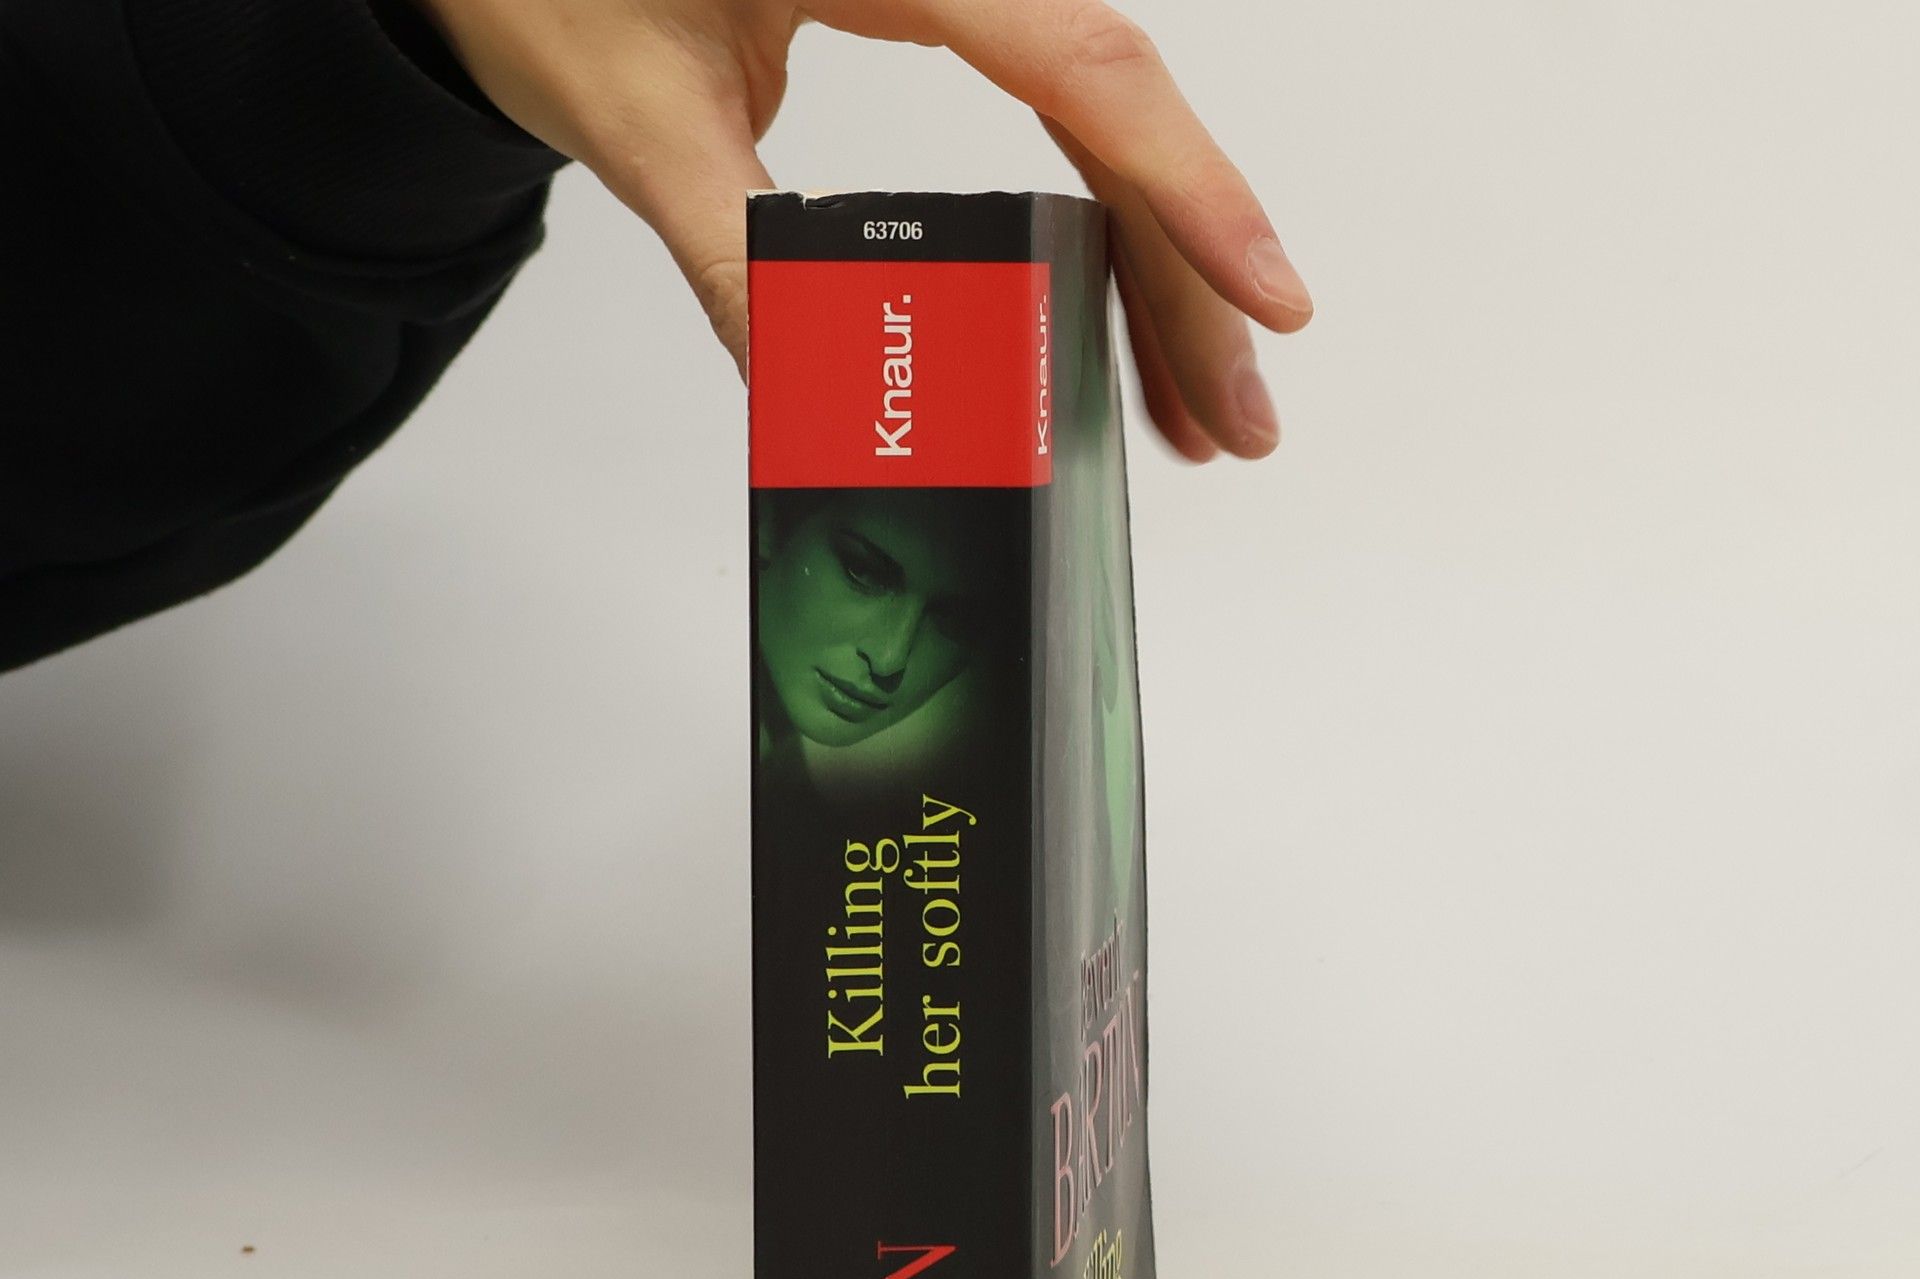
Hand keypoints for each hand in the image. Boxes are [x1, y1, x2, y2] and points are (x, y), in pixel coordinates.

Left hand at [408, 0, 1312, 459]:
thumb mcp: (635, 117)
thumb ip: (737, 257)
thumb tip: (817, 404)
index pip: (1078, 70)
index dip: (1187, 191)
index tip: (1264, 293)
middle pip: (1114, 112)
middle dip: (1184, 275)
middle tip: (1231, 415)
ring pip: (1098, 120)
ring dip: (1154, 265)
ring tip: (1191, 402)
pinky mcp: (941, 3)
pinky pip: (1053, 113)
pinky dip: (1095, 220)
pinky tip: (1121, 311)